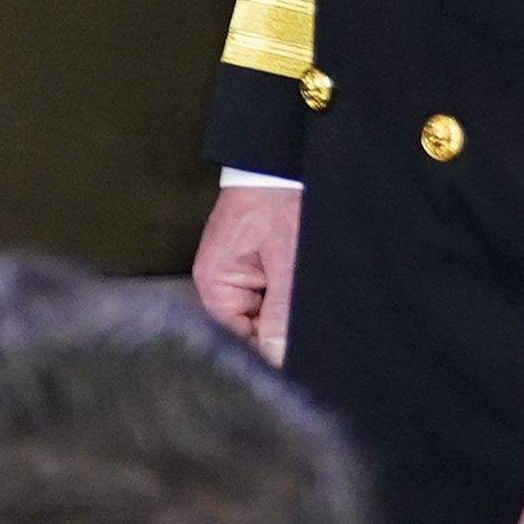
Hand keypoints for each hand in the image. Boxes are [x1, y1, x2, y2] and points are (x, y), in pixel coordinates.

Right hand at [194, 172, 302, 364]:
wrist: (282, 163)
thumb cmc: (280, 205)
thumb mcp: (287, 263)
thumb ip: (281, 315)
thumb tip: (278, 360)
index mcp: (215, 284)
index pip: (238, 338)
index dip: (268, 349)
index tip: (301, 353)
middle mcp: (219, 283)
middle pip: (250, 327)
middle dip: (280, 326)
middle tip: (308, 311)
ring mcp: (236, 273)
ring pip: (265, 312)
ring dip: (288, 309)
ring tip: (306, 288)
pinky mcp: (253, 265)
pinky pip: (271, 294)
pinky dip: (289, 293)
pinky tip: (302, 283)